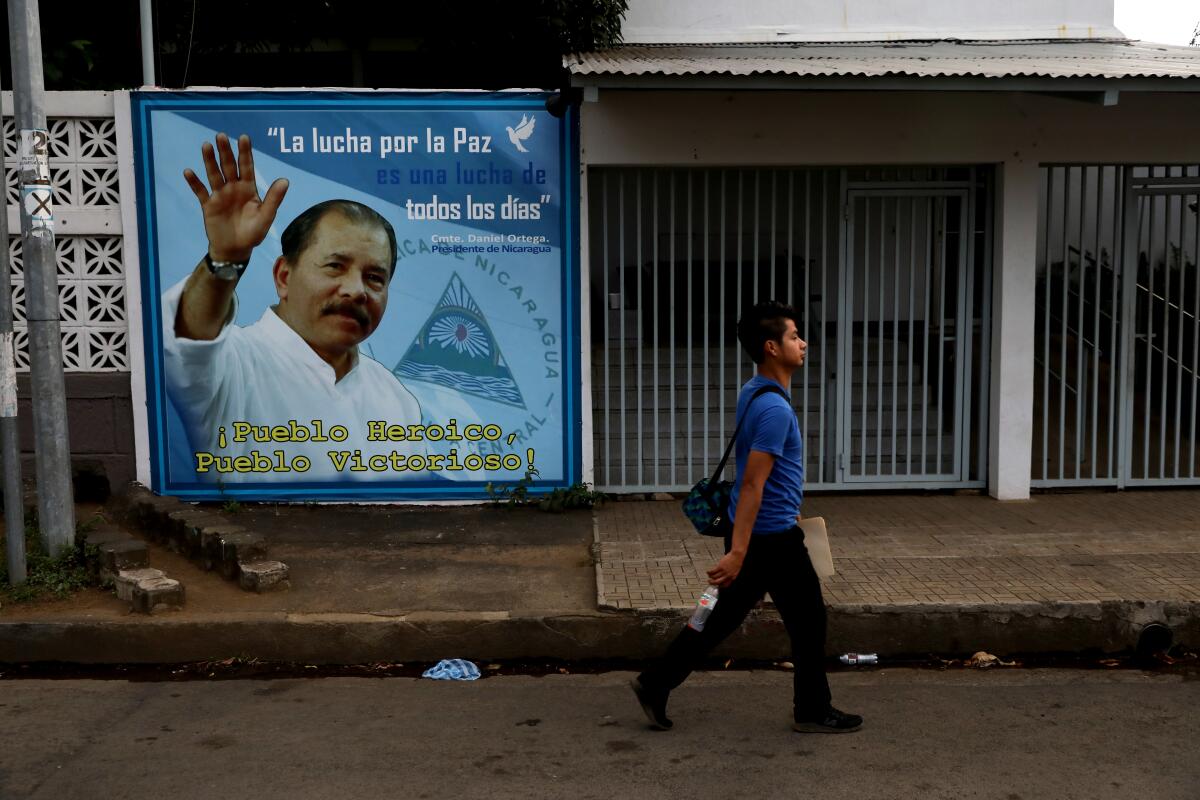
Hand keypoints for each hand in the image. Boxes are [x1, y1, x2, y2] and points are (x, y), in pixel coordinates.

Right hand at [183, 133, 288, 262]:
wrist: (236, 249)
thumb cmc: (253, 233)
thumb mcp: (266, 216)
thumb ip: (274, 198)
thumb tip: (285, 180)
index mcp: (248, 189)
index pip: (247, 167)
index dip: (245, 152)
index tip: (244, 137)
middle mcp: (233, 188)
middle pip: (229, 166)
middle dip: (226, 152)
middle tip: (222, 135)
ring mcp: (220, 195)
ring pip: (214, 174)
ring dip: (209, 161)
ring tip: (206, 146)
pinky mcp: (208, 205)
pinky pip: (200, 191)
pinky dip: (194, 182)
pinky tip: (188, 171)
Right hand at [706, 551, 743, 586]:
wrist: (737, 556)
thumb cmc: (737, 562)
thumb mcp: (736, 571)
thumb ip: (731, 575)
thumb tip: (725, 578)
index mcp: (732, 578)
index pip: (725, 585)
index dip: (720, 586)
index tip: (717, 585)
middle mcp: (727, 576)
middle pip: (718, 582)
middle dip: (712, 583)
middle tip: (709, 582)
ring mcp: (723, 571)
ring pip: (714, 577)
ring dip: (710, 577)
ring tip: (709, 575)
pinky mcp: (720, 566)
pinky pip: (713, 571)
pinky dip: (709, 572)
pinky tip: (708, 572)